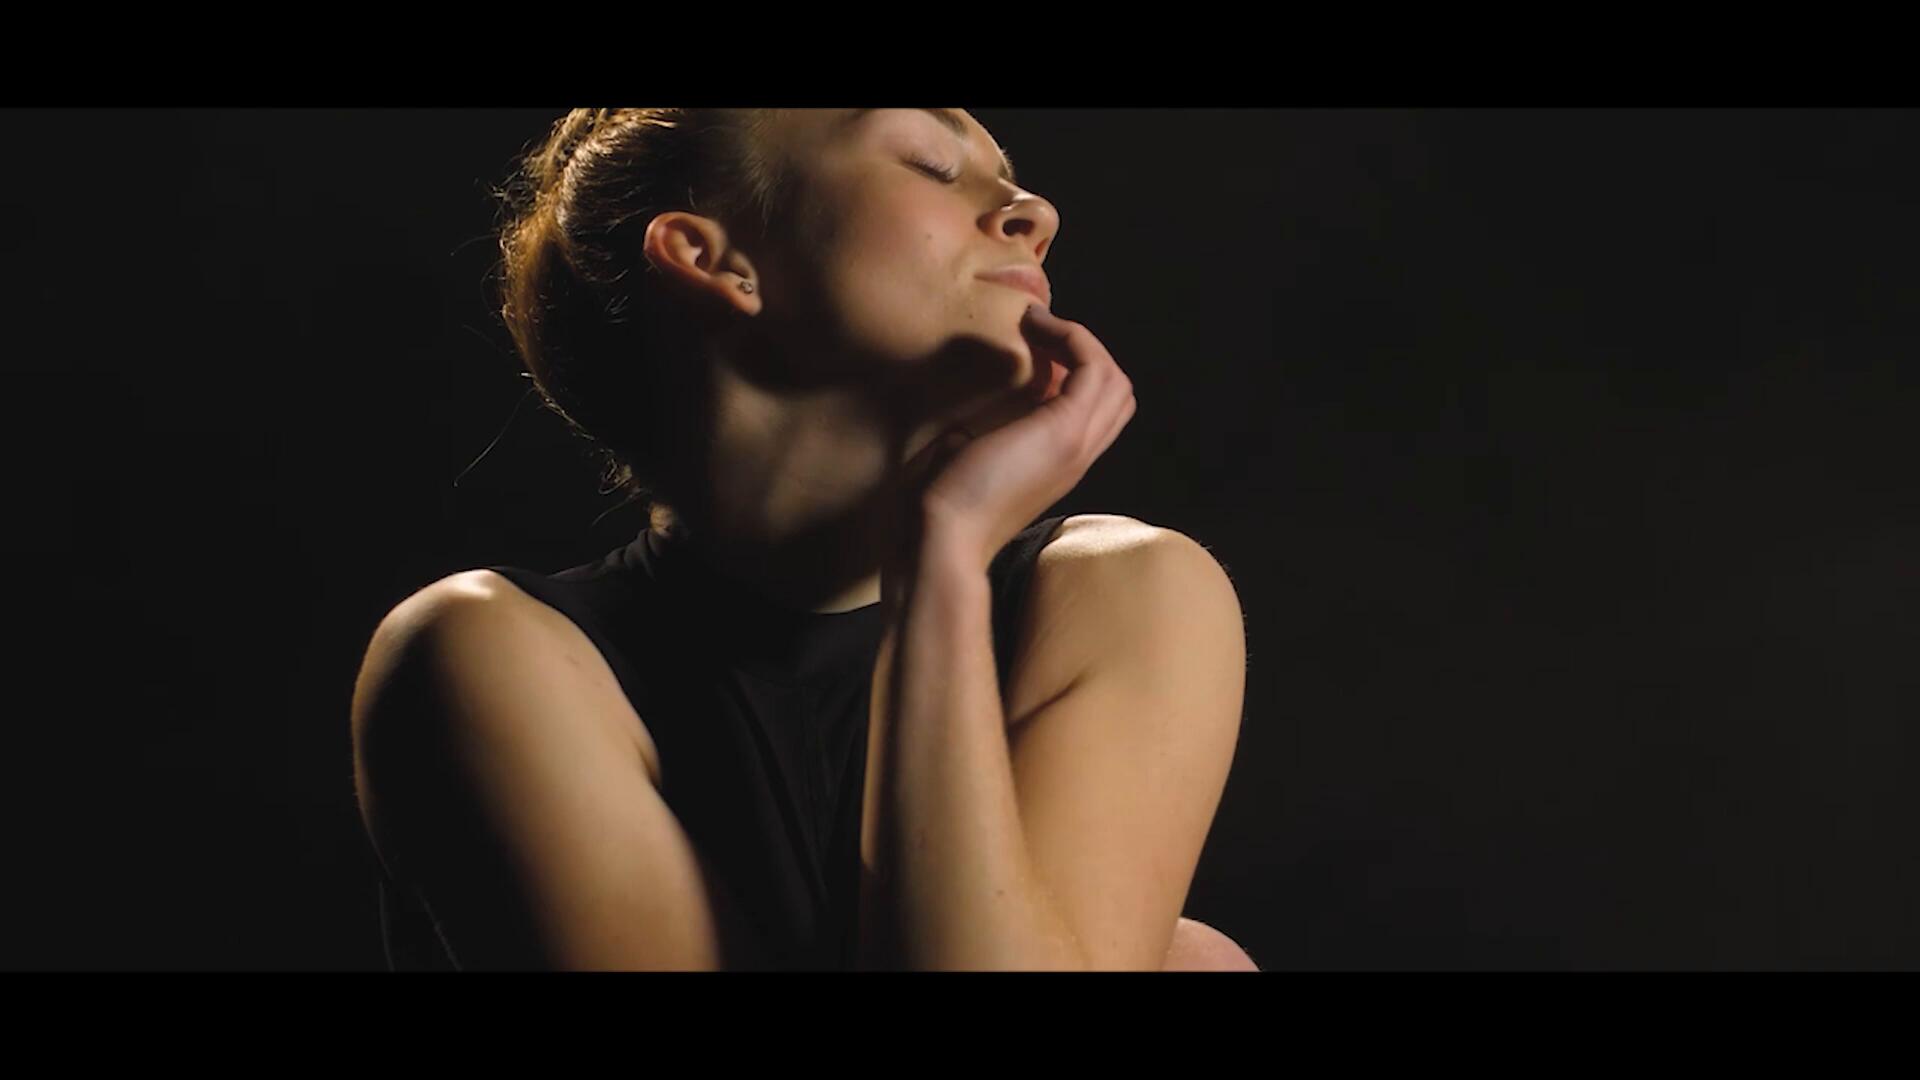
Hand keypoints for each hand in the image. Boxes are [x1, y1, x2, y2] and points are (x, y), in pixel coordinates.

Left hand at [913, 304, 1136, 573]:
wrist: (944, 535)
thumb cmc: (942, 506)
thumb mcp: (966, 463)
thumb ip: (981, 442)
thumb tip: (964, 425)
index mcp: (1058, 465)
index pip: (1097, 413)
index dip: (1074, 374)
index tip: (1032, 350)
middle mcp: (1078, 455)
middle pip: (1117, 393)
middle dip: (1084, 354)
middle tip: (1038, 334)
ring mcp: (1077, 442)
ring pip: (1114, 378)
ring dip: (1079, 341)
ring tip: (1038, 326)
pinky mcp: (1065, 429)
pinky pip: (1093, 366)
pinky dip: (1072, 337)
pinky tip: (1035, 327)